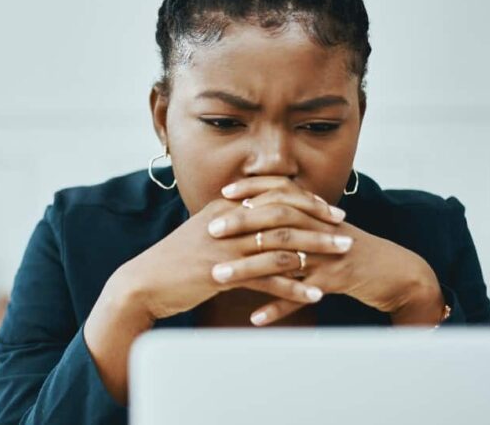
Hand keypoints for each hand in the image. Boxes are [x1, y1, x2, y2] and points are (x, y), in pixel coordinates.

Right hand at [113, 182, 345, 321]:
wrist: (145, 283)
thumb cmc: (174, 260)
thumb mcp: (203, 233)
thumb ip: (230, 224)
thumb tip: (257, 221)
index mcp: (225, 208)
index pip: (273, 195)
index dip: (305, 201)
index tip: (329, 210)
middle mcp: (228, 222)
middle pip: (284, 216)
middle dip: (319, 223)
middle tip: (345, 232)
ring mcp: (226, 248)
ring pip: (281, 245)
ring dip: (316, 251)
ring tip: (342, 258)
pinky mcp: (223, 274)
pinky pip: (268, 280)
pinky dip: (294, 287)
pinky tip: (314, 294)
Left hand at [214, 177, 443, 325]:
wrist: (394, 271)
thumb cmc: (348, 249)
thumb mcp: (322, 227)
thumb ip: (294, 217)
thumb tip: (255, 209)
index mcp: (314, 213)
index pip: (279, 192)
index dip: (252, 190)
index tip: (222, 194)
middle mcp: (319, 228)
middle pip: (277, 219)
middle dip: (242, 224)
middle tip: (211, 231)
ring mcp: (328, 255)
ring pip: (283, 258)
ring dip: (249, 269)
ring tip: (219, 278)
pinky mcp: (336, 282)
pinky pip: (302, 296)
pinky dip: (278, 307)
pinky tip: (256, 317)